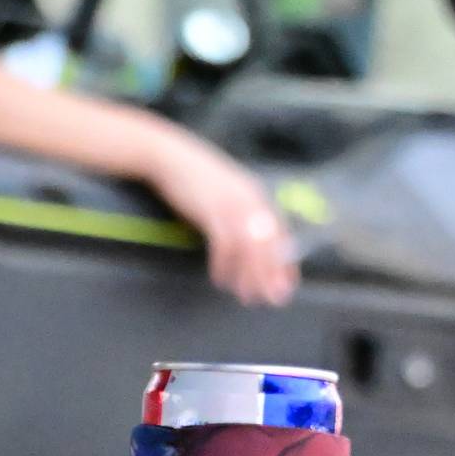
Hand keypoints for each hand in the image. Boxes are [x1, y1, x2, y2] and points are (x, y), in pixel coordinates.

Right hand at [140, 127, 299, 304]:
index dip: (286, 262)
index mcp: (256, 195)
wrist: (167, 156)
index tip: (287, 285)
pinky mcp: (211, 211)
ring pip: (250, 248)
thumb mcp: (224, 192)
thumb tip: (248, 238)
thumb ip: (239, 210)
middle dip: (272, 275)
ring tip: (246, 296)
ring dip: (249, 275)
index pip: (280, 234)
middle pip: (269, 244)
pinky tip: (220, 279)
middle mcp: (250, 200)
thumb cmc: (193, 176)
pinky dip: (224, 265)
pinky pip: (224, 245)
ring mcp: (231, 205)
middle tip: (272, 299)